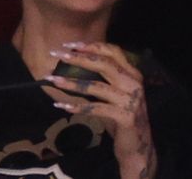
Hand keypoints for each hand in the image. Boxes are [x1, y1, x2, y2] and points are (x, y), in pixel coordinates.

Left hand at [47, 42, 156, 178]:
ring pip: (97, 86)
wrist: (138, 146)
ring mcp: (131, 99)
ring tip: (53, 80)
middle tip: (58, 55)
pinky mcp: (125, 116)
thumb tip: (75, 65)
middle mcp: (134, 82)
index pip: (113, 52)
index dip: (92, 46)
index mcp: (133, 73)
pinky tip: (61, 105)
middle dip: (79, 57)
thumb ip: (103, 79)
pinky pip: (96, 108)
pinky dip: (77, 106)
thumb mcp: (115, 94)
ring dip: (73, 82)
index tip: (70, 44)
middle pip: (105, 64)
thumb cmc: (122, 117)